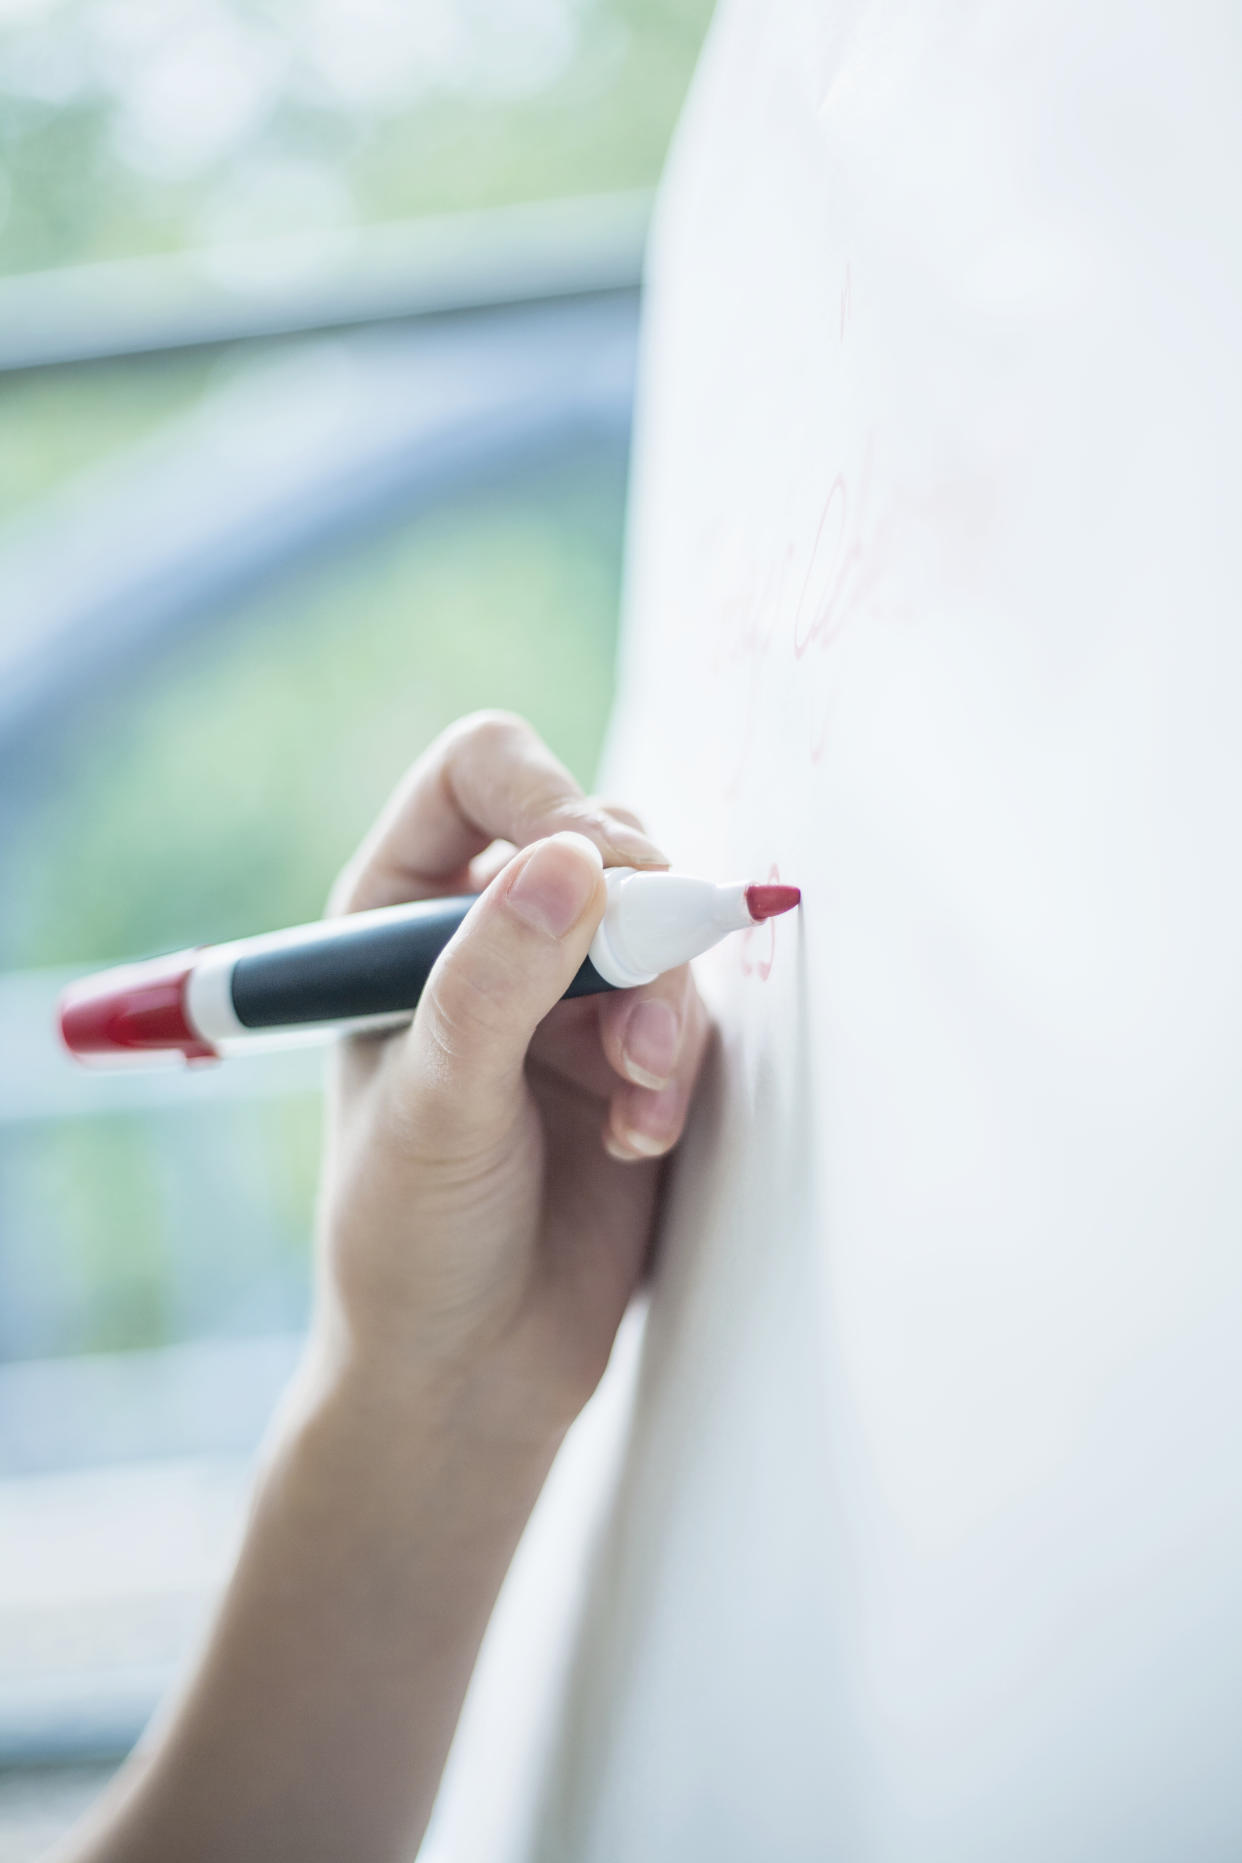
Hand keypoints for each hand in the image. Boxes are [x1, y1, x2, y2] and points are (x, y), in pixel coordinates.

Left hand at [316, 711, 711, 1439]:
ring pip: (661, 922)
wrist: (472, 1370)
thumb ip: (497, 979)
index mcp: (397, 914)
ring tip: (637, 1097)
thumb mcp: (438, 1102)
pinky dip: (678, 1064)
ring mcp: (567, 992)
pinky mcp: (634, 1051)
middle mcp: (486, 934)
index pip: (483, 773)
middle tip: (632, 1013)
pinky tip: (637, 1135)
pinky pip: (693, 1005)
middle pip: (599, 837)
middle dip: (631, 921)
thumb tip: (576, 860)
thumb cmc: (409, 1239)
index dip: (546, 801)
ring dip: (665, 1002)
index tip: (588, 875)